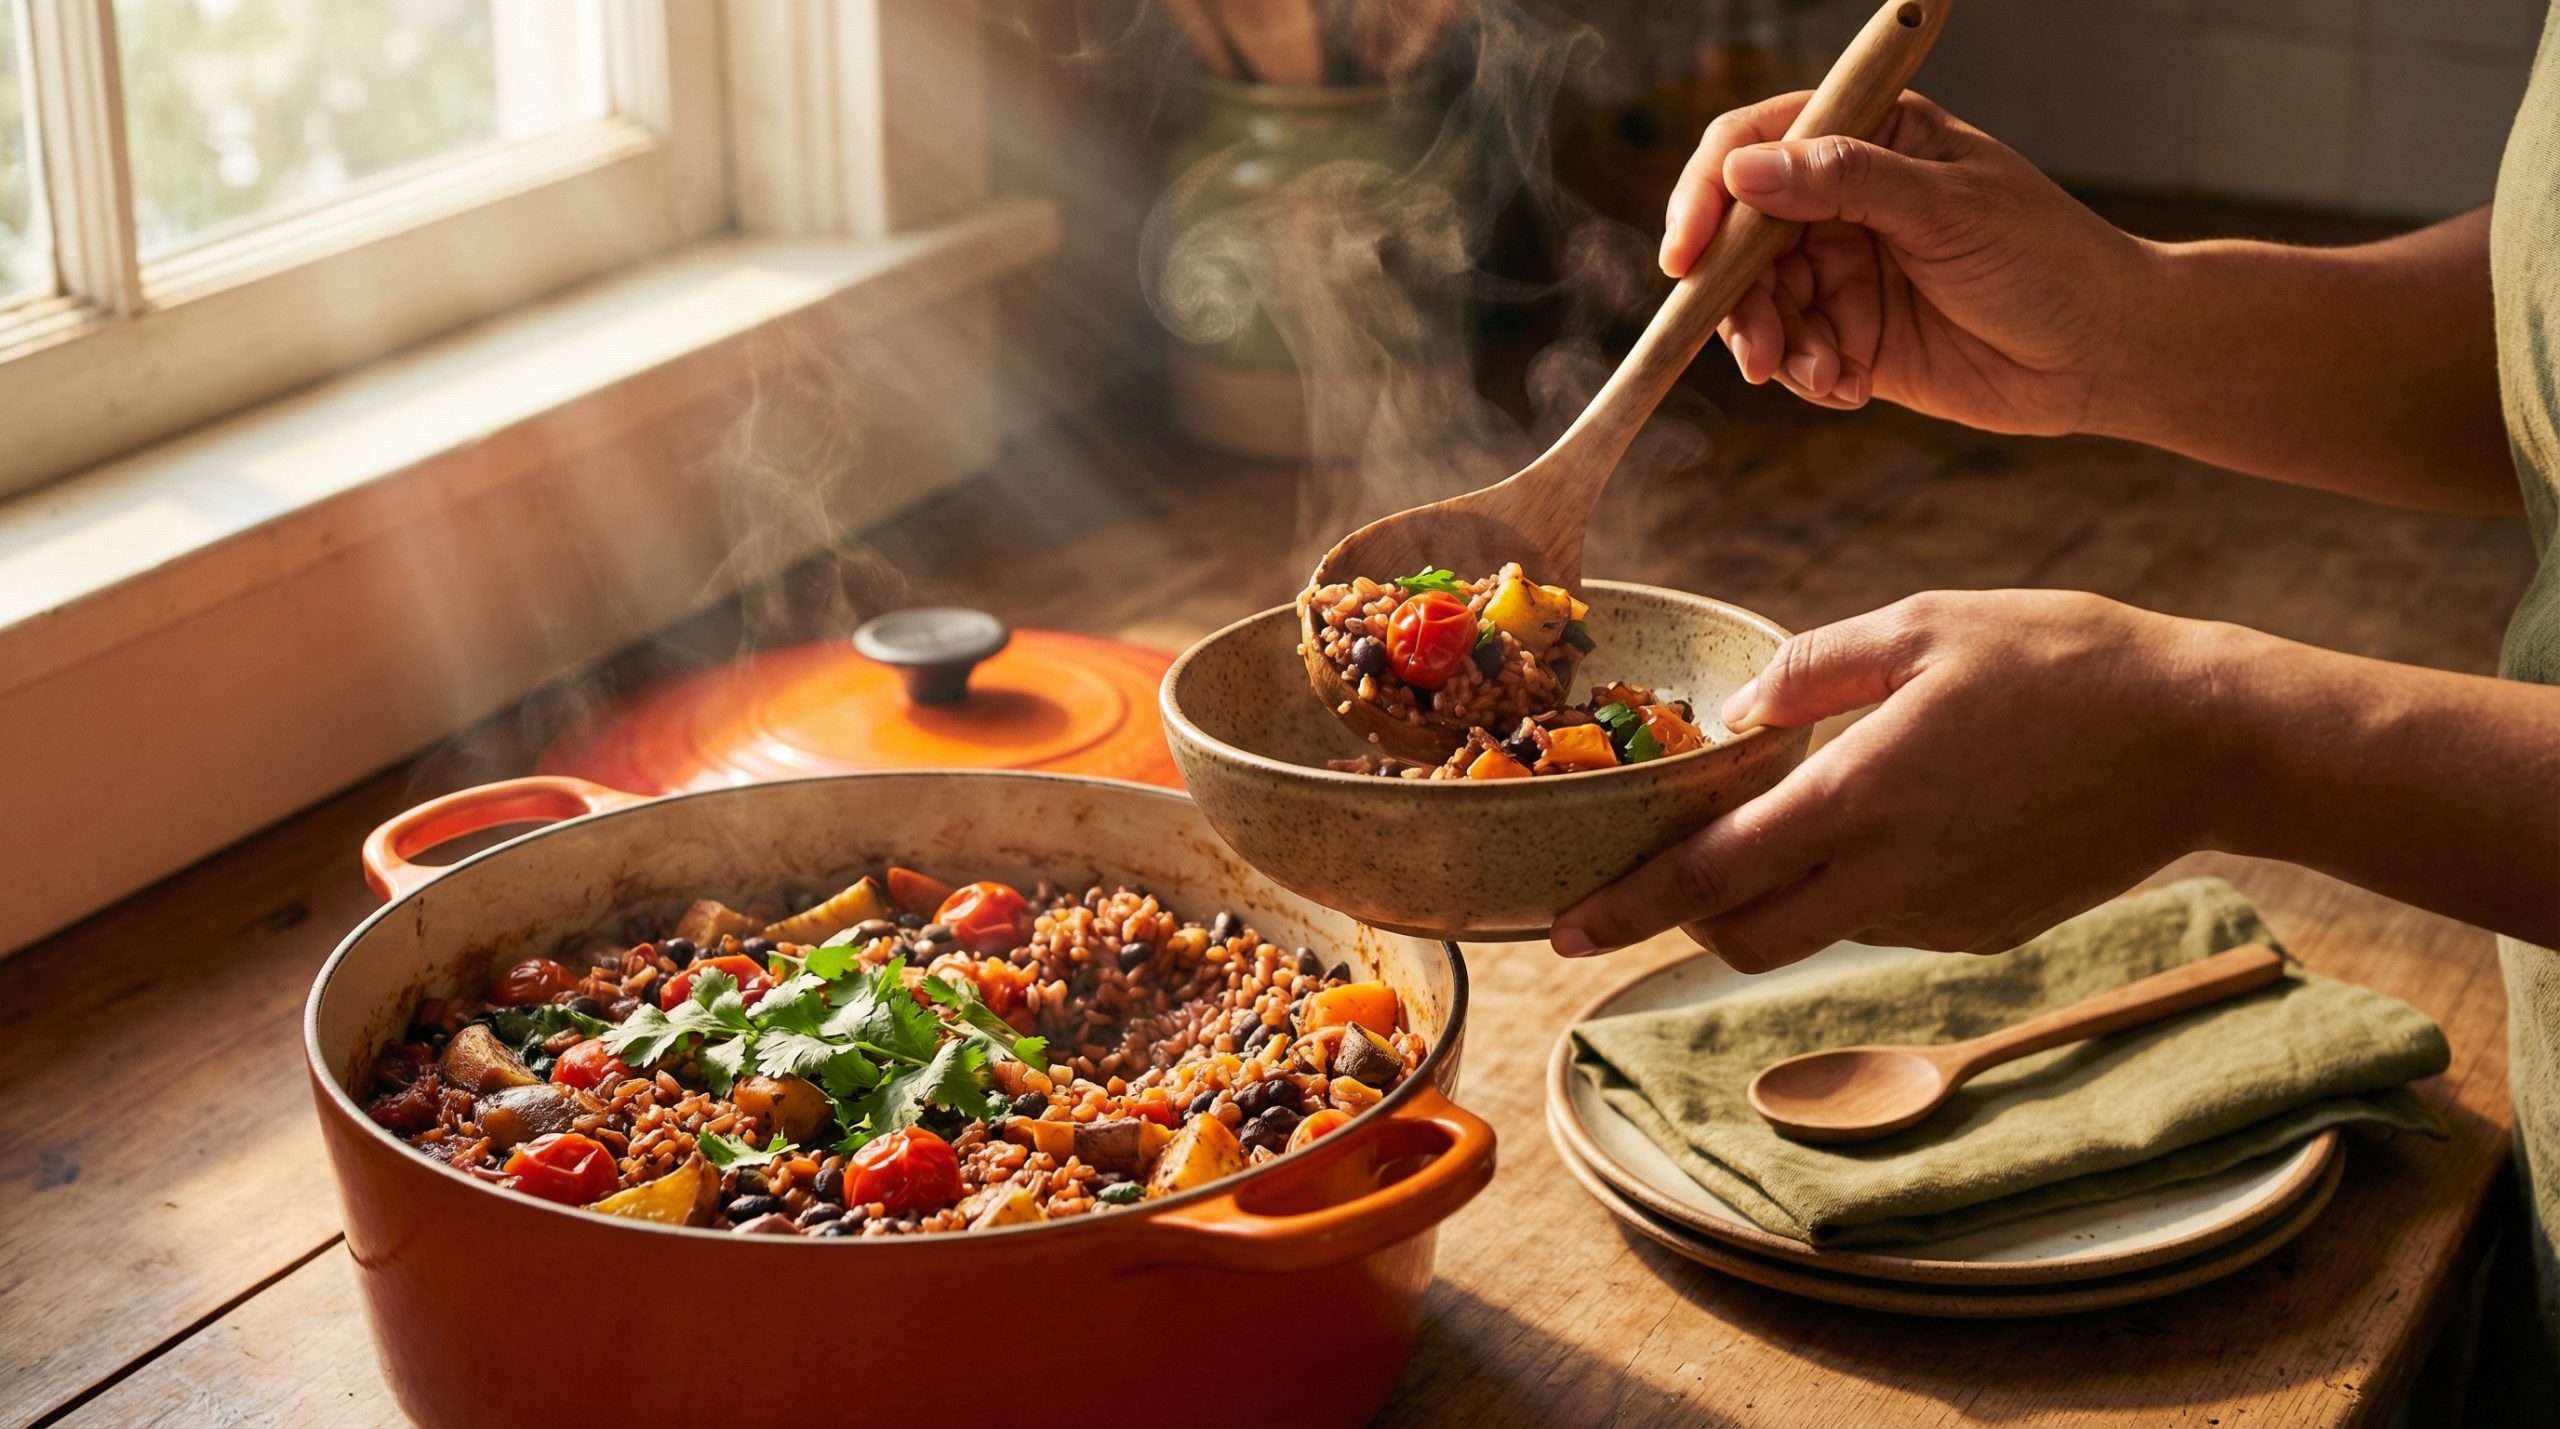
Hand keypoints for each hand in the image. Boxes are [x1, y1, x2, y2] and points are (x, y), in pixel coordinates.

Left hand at [1549, 591, 2227, 969]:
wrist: (2206, 739)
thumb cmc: (2062, 660)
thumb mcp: (1920, 626)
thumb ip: (1810, 671)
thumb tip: (1737, 716)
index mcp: (1857, 800)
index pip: (1707, 877)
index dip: (1626, 909)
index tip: (1562, 933)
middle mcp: (1889, 880)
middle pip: (1743, 936)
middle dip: (1686, 918)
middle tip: (1663, 869)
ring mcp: (1940, 917)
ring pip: (1812, 932)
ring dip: (1771, 897)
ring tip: (1778, 823)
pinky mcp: (1985, 932)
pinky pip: (1883, 924)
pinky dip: (1849, 891)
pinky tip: (1884, 824)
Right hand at [1663, 91, 2147, 436]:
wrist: (2102, 353)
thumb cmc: (2047, 259)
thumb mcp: (1947, 208)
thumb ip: (1844, 182)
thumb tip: (1743, 173)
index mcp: (1868, 138)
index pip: (1753, 145)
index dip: (1706, 195)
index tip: (1685, 253)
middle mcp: (1841, 200)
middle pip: (1738, 237)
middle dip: (1735, 296)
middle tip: (1755, 348)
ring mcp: (1842, 270)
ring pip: (1755, 303)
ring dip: (1771, 344)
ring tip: (1820, 373)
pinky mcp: (1849, 336)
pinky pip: (1790, 355)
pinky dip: (1805, 375)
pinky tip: (1851, 386)